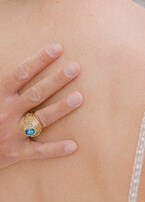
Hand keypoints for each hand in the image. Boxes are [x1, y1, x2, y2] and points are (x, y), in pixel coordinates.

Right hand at [0, 44, 82, 168]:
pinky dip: (56, 149)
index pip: (21, 74)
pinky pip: (39, 152)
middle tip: (75, 68)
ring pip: (41, 119)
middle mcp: (6, 113)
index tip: (57, 48)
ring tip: (79, 97)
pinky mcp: (17, 153)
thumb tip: (15, 65)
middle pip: (35, 94)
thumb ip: (4, 83)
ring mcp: (12, 134)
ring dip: (60, 108)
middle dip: (56, 80)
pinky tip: (74, 145)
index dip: (39, 60)